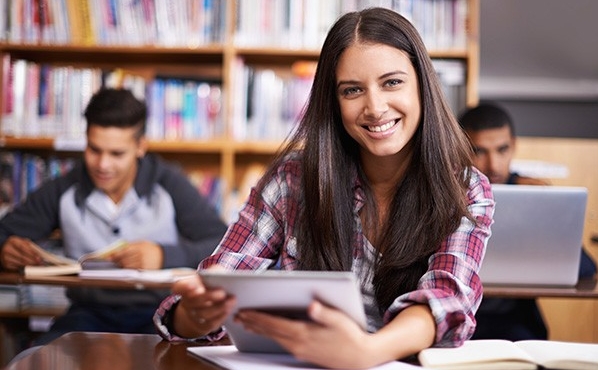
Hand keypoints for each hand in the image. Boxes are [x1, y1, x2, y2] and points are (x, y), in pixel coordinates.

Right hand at [0, 236, 43, 270]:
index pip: (23, 247)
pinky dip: (25, 267)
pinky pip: (18, 267)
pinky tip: (30, 266)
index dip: (32, 253)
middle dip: (33, 260)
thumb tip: (41, 254)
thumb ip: (31, 246)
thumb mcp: (24, 242)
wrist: (6, 248)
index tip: (39, 257)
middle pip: (22, 257)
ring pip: (21, 263)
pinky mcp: (6, 264)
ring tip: (37, 264)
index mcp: (12, 240)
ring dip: (30, 264)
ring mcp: (5, 257)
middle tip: (40, 262)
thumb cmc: (18, 245)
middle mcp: (7, 249)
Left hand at [108, 240, 162, 268]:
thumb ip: (130, 245)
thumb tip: (116, 250)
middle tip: (114, 261)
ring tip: (121, 264)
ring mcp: (143, 263)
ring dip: (122, 266)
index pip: (124, 251)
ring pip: (127, 266)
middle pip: (124, 260)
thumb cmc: (150, 249)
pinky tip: (128, 268)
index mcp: (140, 247)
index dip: (115, 254)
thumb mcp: (141, 243)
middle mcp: (141, 255)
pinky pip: (133, 271)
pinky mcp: (144, 270)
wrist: (163, 256)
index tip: (109, 257)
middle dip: (117, 261)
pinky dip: (128, 269)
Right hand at [172, 272, 235, 337]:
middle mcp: (187, 301)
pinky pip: (210, 323)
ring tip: (232, 300)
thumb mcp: (210, 275)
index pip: (179, 286)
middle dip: (209, 296)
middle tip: (222, 292)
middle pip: (194, 300)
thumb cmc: (209, 285)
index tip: (194, 286)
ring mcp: (193, 315)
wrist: (206, 305)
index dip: (185, 287)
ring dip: (219, 307)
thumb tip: (220, 273)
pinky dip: (221, 316)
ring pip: (203, 314)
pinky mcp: (202, 325)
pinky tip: (229, 309)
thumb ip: (214, 271)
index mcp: (185, 286)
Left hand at [235, 301, 373, 368]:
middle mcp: (298, 344)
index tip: (244, 311)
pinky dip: (269, 334)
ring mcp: (299, 350)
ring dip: (258, 329)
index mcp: (304, 334)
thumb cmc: (351, 337)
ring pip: (273, 338)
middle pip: (270, 332)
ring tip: (245, 322)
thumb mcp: (340, 320)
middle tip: (237, 315)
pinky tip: (266, 330)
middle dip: (252, 322)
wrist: (360, 359)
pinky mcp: (302, 353)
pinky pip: (281, 341)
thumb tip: (312, 305)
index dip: (257, 317)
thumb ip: (324, 313)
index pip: (274, 324)